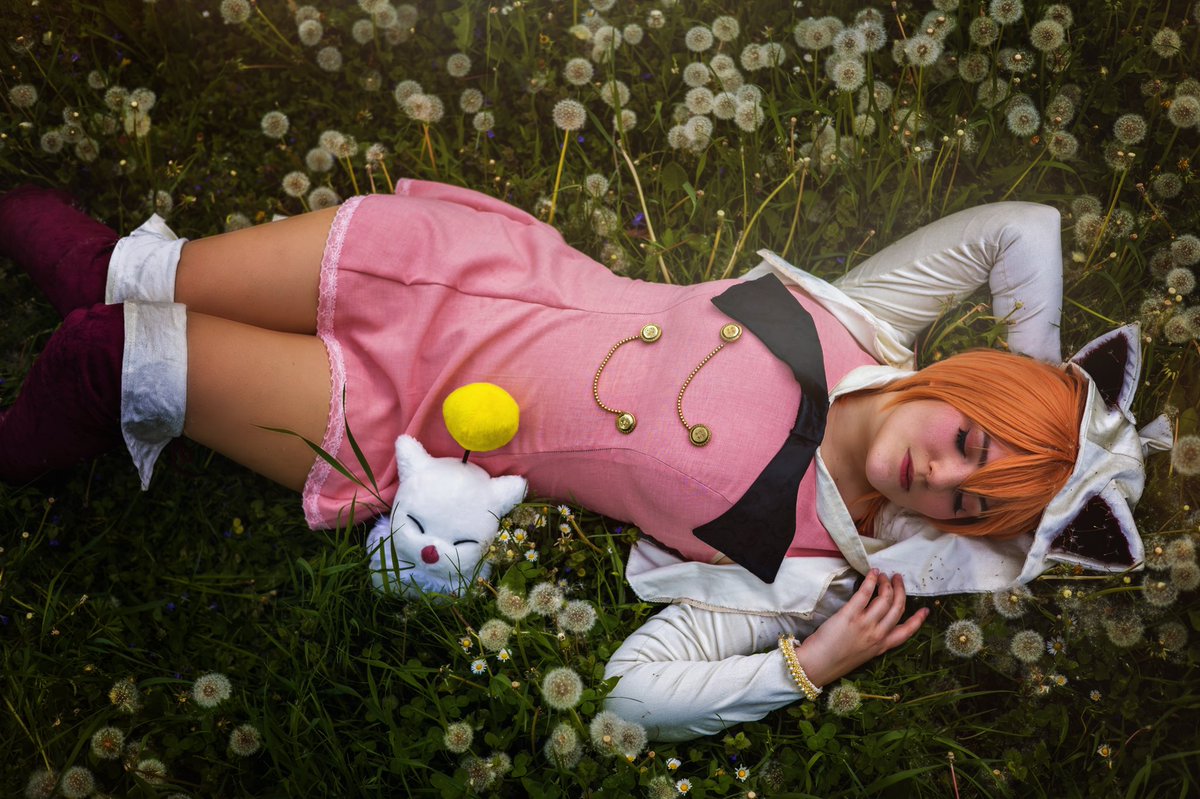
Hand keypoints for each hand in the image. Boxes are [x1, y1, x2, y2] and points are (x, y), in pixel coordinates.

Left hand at [793, 569, 927, 687]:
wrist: (818, 665)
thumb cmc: (836, 660)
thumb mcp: (863, 656)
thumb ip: (874, 642)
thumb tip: (877, 625)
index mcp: (882, 646)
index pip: (907, 632)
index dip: (918, 620)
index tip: (925, 610)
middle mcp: (878, 635)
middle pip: (898, 608)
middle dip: (901, 590)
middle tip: (898, 578)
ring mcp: (865, 624)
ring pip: (885, 598)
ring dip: (886, 583)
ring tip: (883, 575)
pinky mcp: (850, 615)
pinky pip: (865, 593)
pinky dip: (871, 581)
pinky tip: (872, 574)